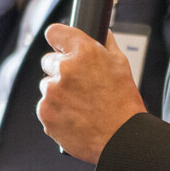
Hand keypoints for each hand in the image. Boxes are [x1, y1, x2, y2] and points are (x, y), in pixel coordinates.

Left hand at [38, 24, 146, 162]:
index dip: (58, 40)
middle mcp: (64, 69)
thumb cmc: (124, 102)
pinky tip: (74, 117)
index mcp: (83, 52)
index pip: (54, 32)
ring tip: (80, 105)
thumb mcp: (121, 64)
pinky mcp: (45, 113)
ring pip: (47, 86)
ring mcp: (52, 92)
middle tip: (79, 85)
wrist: (121, 138)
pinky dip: (56, 112)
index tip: (60, 46)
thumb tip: (101, 32)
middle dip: (60, 70)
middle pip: (48, 61)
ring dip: (58, 93)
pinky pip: (45, 107)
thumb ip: (106, 44)